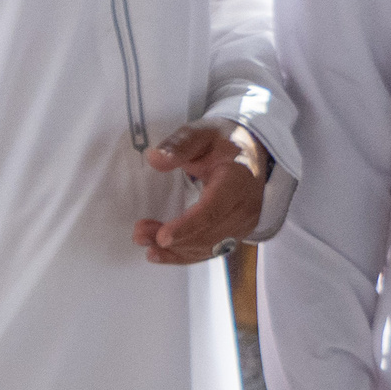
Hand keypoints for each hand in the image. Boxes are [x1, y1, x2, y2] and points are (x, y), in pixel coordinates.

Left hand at [134, 122, 267, 264]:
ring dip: (174, 249)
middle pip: (208, 232)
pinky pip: (209, 251)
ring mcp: (243, 223)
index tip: (162, 236)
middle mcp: (246, 205)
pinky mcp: (236, 234)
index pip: (214, 208)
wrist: (251, 153)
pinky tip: (159, 254)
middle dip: (173, 239)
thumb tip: (155, 159)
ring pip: (208, 246)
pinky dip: (183, 256)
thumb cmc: (223, 142)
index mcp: (239, 178)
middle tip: (139, 234)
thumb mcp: (201, 134)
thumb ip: (179, 145)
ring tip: (143, 239)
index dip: (189, 225)